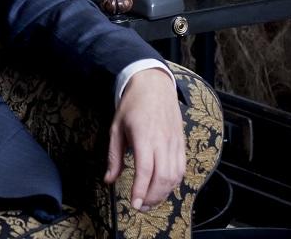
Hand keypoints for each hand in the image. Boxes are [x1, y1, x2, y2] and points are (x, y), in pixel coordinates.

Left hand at [104, 68, 184, 211]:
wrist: (154, 84)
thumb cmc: (133, 105)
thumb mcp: (116, 128)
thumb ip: (114, 156)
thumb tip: (109, 180)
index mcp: (144, 137)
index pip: (145, 170)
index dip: (140, 190)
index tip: (134, 203)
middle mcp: (162, 141)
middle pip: (163, 178)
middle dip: (152, 197)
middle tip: (141, 206)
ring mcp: (175, 142)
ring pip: (175, 176)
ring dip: (164, 193)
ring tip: (150, 200)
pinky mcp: (181, 142)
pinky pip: (181, 168)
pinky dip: (174, 182)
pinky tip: (163, 187)